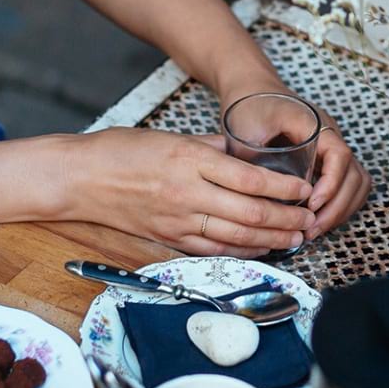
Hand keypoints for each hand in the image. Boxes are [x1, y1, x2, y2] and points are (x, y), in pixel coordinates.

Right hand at [69, 127, 317, 256]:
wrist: (80, 178)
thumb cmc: (122, 151)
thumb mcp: (172, 136)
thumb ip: (212, 147)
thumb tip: (245, 155)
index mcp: (190, 161)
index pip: (250, 179)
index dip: (283, 188)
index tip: (304, 189)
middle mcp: (187, 193)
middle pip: (249, 213)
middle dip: (285, 219)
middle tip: (308, 219)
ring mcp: (177, 220)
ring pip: (235, 237)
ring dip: (270, 239)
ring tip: (294, 237)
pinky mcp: (168, 238)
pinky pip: (212, 250)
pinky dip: (241, 251)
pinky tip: (260, 248)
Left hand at [211, 76, 371, 240]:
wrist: (251, 87)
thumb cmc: (247, 103)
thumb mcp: (245, 128)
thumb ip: (253, 159)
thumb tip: (262, 199)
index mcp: (314, 123)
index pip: (340, 155)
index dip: (331, 184)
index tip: (311, 205)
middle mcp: (330, 135)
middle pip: (355, 175)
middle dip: (337, 206)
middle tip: (311, 229)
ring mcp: (331, 147)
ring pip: (356, 182)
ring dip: (341, 209)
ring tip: (314, 230)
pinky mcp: (325, 158)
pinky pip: (347, 184)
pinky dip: (339, 205)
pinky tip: (316, 219)